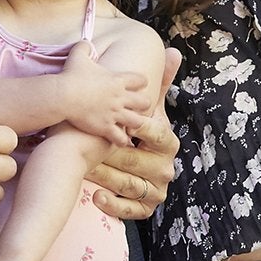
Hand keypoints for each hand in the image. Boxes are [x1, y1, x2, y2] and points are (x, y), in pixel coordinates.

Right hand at [57, 43, 156, 143]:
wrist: (63, 96)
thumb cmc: (70, 76)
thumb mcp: (78, 55)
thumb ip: (84, 47)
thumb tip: (85, 42)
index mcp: (117, 80)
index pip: (141, 80)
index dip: (141, 83)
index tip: (137, 85)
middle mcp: (120, 97)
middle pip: (145, 102)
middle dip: (143, 105)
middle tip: (137, 107)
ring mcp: (114, 114)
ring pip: (137, 122)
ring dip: (135, 123)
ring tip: (131, 125)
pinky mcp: (106, 127)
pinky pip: (121, 138)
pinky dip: (122, 140)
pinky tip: (121, 140)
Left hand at [85, 54, 179, 222]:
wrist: (125, 162)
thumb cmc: (136, 129)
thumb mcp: (149, 105)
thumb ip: (160, 80)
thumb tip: (174, 50)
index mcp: (167, 142)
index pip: (159, 135)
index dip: (145, 129)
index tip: (127, 124)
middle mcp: (165, 168)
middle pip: (139, 161)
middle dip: (115, 155)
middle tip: (93, 148)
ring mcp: (156, 190)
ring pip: (130, 185)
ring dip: (107, 177)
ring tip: (86, 170)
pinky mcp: (143, 209)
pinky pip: (130, 210)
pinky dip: (113, 205)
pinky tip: (96, 197)